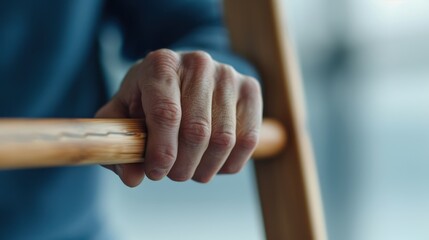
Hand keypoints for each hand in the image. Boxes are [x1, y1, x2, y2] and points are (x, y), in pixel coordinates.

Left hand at [96, 49, 261, 186]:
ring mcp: (227, 75)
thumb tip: (133, 178)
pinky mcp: (250, 89)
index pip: (166, 114)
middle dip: (183, 166)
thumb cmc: (151, 98)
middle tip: (173, 174)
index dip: (162, 152)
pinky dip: (229, 163)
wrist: (184, 77)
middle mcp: (197, 63)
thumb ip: (121, 144)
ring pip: (224, 140)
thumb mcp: (125, 114)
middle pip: (197, 131)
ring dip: (206, 168)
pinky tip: (213, 161)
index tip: (156, 172)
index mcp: (161, 64)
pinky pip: (247, 140)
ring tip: (192, 169)